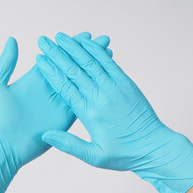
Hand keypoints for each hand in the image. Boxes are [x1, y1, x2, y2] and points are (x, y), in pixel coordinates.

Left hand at [0, 33, 109, 192]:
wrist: (4, 147)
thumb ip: (6, 63)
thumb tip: (12, 39)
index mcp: (35, 78)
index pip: (56, 57)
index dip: (71, 46)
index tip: (86, 34)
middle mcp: (49, 88)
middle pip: (71, 66)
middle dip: (87, 53)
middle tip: (103, 40)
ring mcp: (58, 102)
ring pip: (79, 81)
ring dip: (93, 68)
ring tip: (109, 53)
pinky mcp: (65, 117)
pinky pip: (80, 100)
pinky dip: (91, 89)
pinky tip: (105, 77)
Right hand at [36, 32, 192, 192]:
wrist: (153, 147)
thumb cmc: (123, 154)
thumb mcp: (94, 156)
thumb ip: (69, 145)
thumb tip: (45, 134)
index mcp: (89, 113)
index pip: (65, 87)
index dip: (51, 71)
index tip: (39, 59)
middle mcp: (100, 97)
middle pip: (74, 70)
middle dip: (57, 53)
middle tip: (43, 40)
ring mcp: (114, 87)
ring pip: (90, 62)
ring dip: (74, 47)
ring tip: (60, 36)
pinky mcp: (126, 83)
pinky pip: (108, 62)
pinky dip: (96, 50)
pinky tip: (85, 41)